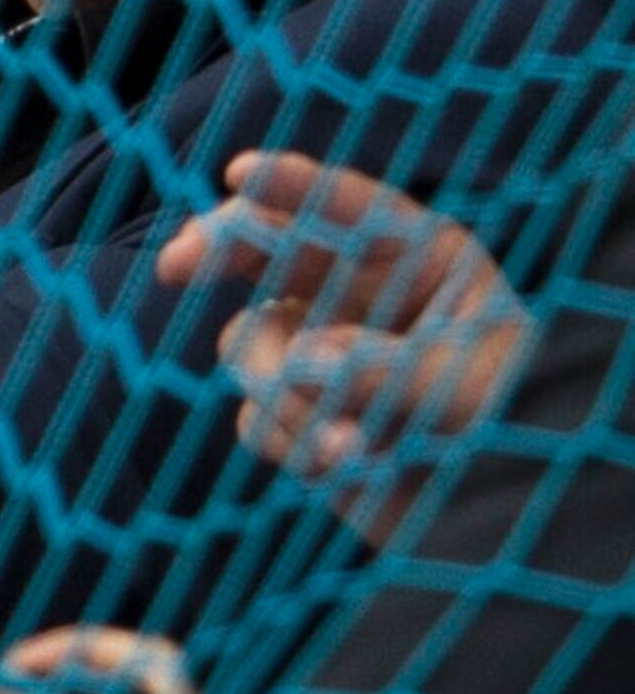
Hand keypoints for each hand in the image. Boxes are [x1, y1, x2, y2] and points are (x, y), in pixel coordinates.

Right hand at [160, 152, 530, 541]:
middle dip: (217, 251)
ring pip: (252, 346)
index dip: (293, 186)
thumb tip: (300, 366)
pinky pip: (259, 416)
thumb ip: (384, 371)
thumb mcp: (467, 389)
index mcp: (421, 265)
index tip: (241, 172)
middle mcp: (364, 299)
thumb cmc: (515, 432)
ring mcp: (325, 355)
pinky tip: (345, 466)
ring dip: (281, 394)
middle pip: (266, 250)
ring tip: (346, 445)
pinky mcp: (304, 414)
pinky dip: (295, 444)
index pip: (350, 209)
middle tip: (178, 267)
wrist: (511, 521)